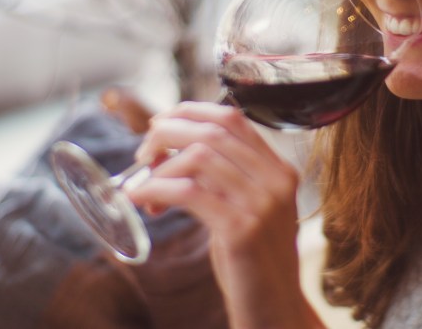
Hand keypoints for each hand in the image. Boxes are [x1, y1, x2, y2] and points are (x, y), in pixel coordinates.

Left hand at [125, 101, 322, 328]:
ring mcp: (262, 204)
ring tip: (144, 189)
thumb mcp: (248, 210)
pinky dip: (157, 189)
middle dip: (168, 134)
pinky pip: (189, 192)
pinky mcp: (241, 229)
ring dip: (160, 166)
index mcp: (280, 171)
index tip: (161, 124)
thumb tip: (173, 149)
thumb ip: (226, 178)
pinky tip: (142, 200)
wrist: (275, 311)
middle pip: (213, 130)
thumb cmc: (252, 263)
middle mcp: (276, 181)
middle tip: (143, 154)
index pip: (233, 118)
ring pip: (199, 156)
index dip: (191, 112)